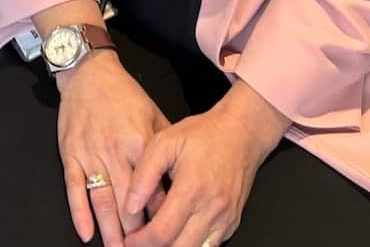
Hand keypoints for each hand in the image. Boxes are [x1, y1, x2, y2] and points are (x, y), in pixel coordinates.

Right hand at [56, 53, 170, 246]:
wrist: (89, 72)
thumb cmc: (123, 94)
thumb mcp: (153, 114)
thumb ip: (165, 147)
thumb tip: (179, 179)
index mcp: (139, 143)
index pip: (152, 189)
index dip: (160, 216)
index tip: (167, 233)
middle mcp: (115, 151)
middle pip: (128, 202)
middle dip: (137, 233)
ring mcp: (90, 154)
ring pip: (102, 199)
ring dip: (110, 230)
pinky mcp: (70, 153)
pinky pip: (74, 187)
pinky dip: (79, 211)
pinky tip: (86, 232)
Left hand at [123, 83, 288, 246]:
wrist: (241, 134)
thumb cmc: (203, 134)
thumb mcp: (165, 142)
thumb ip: (144, 174)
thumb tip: (130, 205)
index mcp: (192, 189)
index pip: (162, 232)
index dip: (141, 241)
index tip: (129, 239)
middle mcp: (212, 210)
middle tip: (139, 240)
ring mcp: (225, 220)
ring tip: (156, 238)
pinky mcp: (232, 223)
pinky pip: (209, 245)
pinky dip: (190, 243)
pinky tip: (177, 232)